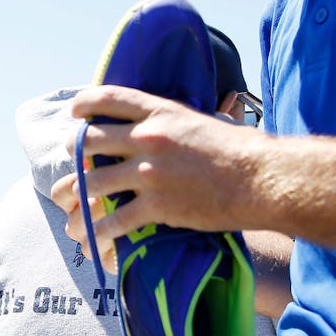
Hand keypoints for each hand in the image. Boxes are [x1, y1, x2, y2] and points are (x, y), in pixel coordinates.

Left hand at [52, 85, 265, 271]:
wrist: (262, 179)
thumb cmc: (240, 149)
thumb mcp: (200, 120)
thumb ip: (172, 120)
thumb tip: (160, 122)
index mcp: (159, 112)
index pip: (107, 98)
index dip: (84, 104)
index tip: (75, 113)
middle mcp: (147, 138)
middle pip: (90, 139)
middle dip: (75, 151)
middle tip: (75, 161)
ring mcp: (149, 172)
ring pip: (93, 180)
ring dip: (78, 193)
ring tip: (73, 203)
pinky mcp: (157, 205)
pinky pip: (114, 220)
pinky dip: (98, 231)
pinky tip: (92, 238)